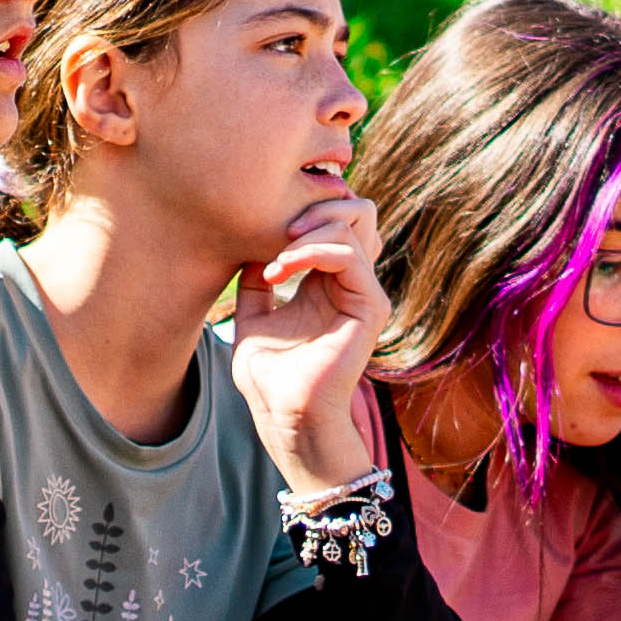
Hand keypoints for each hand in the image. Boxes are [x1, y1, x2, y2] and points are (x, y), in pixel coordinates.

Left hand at [230, 195, 385, 493]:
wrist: (286, 415)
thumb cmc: (269, 378)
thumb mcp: (252, 317)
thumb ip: (257, 280)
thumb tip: (250, 243)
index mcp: (328, 281)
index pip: (333, 219)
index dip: (301, 211)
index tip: (258, 230)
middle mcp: (351, 282)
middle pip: (356, 210)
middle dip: (314, 205)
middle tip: (277, 228)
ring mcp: (365, 292)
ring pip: (354, 223)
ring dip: (307, 230)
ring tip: (276, 259)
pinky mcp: (370, 305)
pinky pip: (349, 254)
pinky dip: (311, 251)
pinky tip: (281, 271)